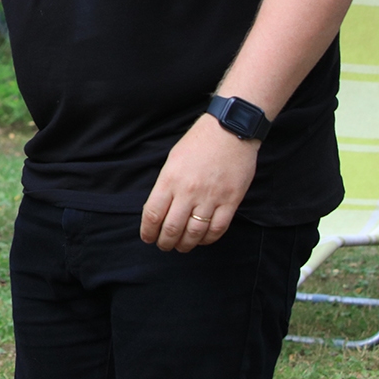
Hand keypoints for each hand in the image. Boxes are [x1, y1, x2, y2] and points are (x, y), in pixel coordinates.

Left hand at [139, 113, 259, 251]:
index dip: (148, 231)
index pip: (153, 214)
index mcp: (170, 180)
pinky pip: (218, 228)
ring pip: (195, 232)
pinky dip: (208, 239)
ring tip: (181, 247)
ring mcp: (211, 198)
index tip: (147, 238)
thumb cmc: (197, 143)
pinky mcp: (231, 201)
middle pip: (172, 228)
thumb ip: (165, 185)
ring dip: (186, 244)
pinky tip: (202, 240)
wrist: (229, 131)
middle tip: (163, 246)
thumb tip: (158, 209)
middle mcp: (188, 192)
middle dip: (165, 242)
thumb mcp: (172, 161)